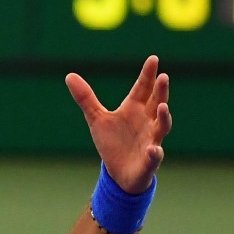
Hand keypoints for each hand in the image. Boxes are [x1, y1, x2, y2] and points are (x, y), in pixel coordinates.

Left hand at [66, 55, 171, 194]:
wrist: (118, 174)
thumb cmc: (113, 143)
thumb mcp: (96, 119)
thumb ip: (86, 98)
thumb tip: (69, 75)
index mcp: (135, 108)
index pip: (143, 88)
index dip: (148, 74)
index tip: (153, 59)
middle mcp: (147, 121)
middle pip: (157, 103)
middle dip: (161, 91)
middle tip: (163, 77)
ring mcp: (151, 140)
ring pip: (162, 126)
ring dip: (164, 117)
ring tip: (164, 107)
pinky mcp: (149, 161)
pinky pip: (155, 156)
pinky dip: (155, 152)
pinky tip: (152, 149)